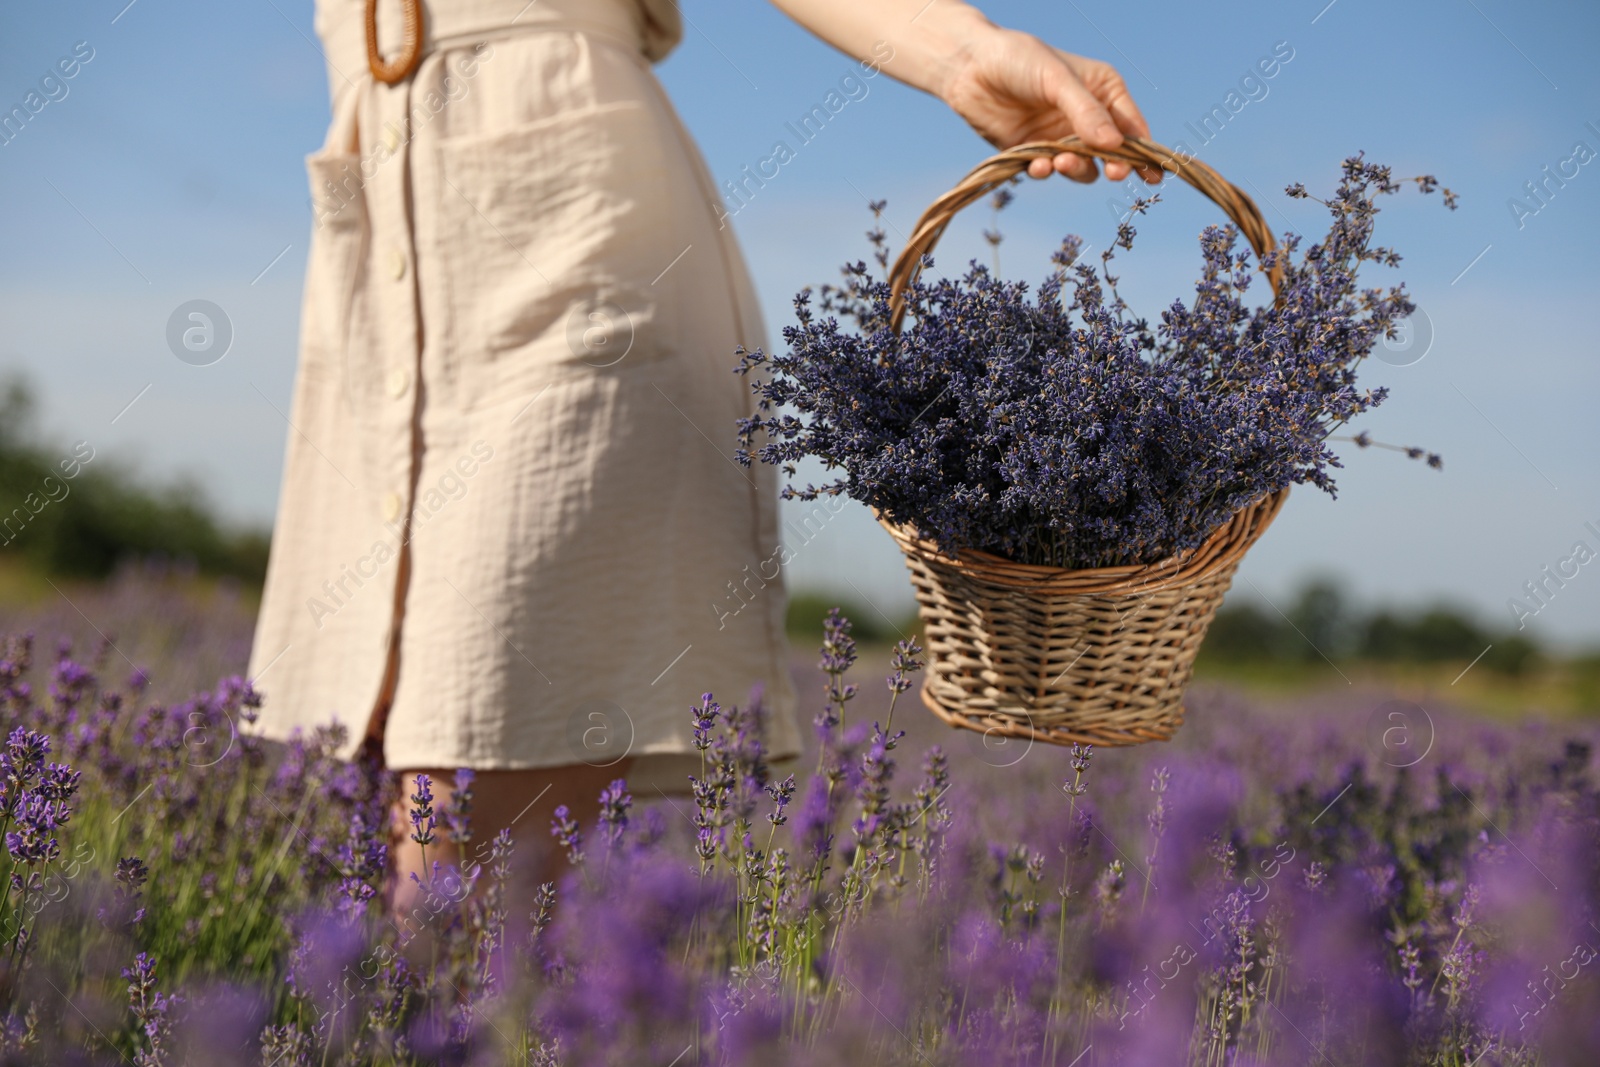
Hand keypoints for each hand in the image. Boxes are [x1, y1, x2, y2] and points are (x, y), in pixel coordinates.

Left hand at [938, 27, 1159, 183]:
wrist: (968, 68)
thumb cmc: (1018, 60)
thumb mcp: (1056, 80)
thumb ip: (1085, 111)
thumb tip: (1115, 145)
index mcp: (1104, 91)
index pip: (1132, 126)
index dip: (1144, 151)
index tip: (1152, 172)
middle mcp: (1087, 117)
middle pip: (1112, 153)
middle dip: (1115, 165)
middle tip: (1114, 173)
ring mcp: (1061, 136)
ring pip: (1083, 167)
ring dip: (1076, 168)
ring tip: (1061, 160)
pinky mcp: (1035, 152)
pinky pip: (1049, 171)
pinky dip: (1046, 171)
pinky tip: (1037, 165)